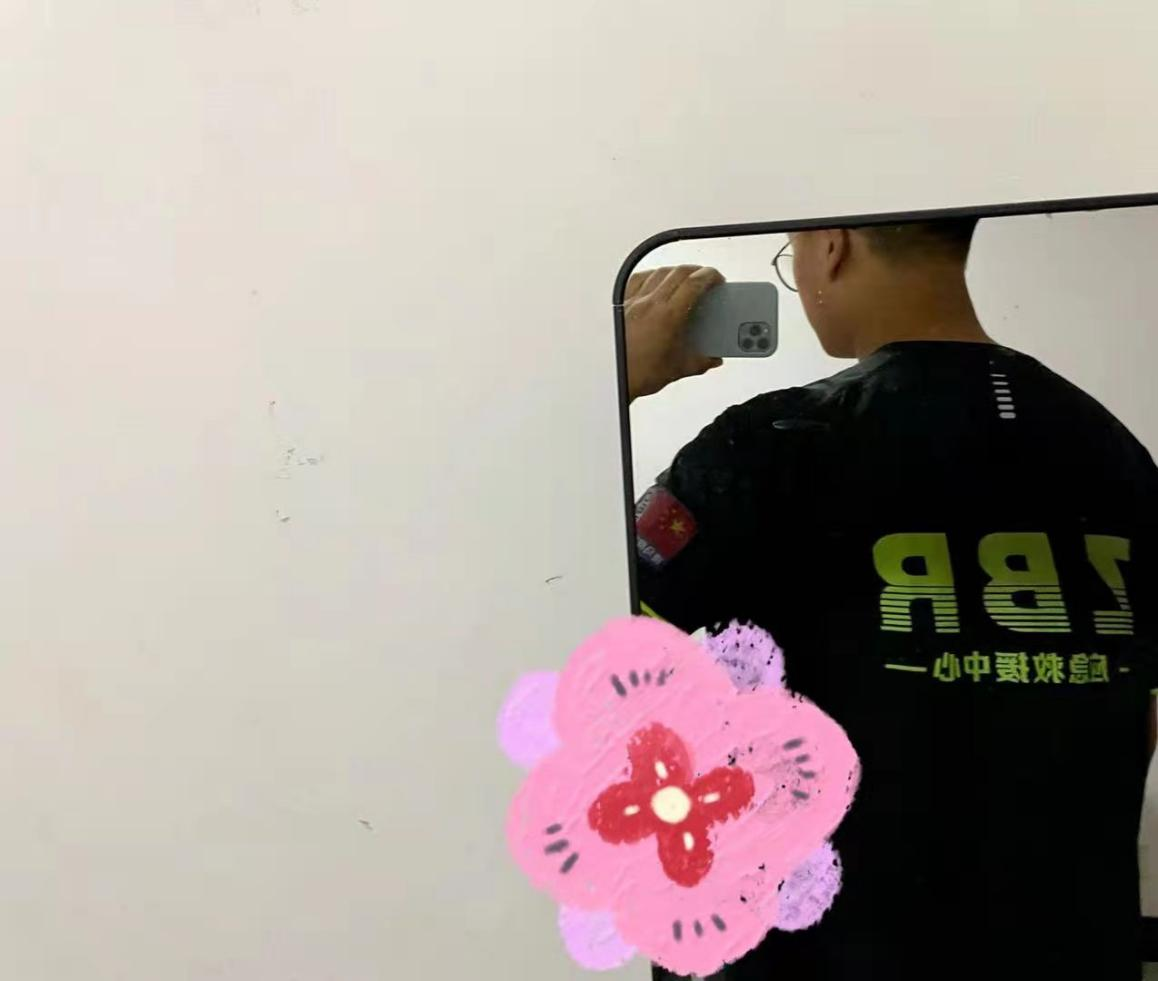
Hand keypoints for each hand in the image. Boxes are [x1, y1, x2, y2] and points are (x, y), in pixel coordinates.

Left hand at [624, 265, 723, 401]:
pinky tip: (654, 282)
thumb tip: (712, 359)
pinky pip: (636, 280)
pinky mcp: (620, 305)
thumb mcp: (677, 369)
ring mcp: (633, 302)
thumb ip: (701, 362)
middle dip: (696, 271)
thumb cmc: (637, 375)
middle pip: (677, 273)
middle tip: (704, 279)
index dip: (710, 276)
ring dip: (674, 272)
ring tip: (683, 280)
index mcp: (668, 316)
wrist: (612, 380)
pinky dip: (650, 276)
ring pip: (657, 273)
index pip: (694, 283)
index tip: (717, 279)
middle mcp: (649, 304)